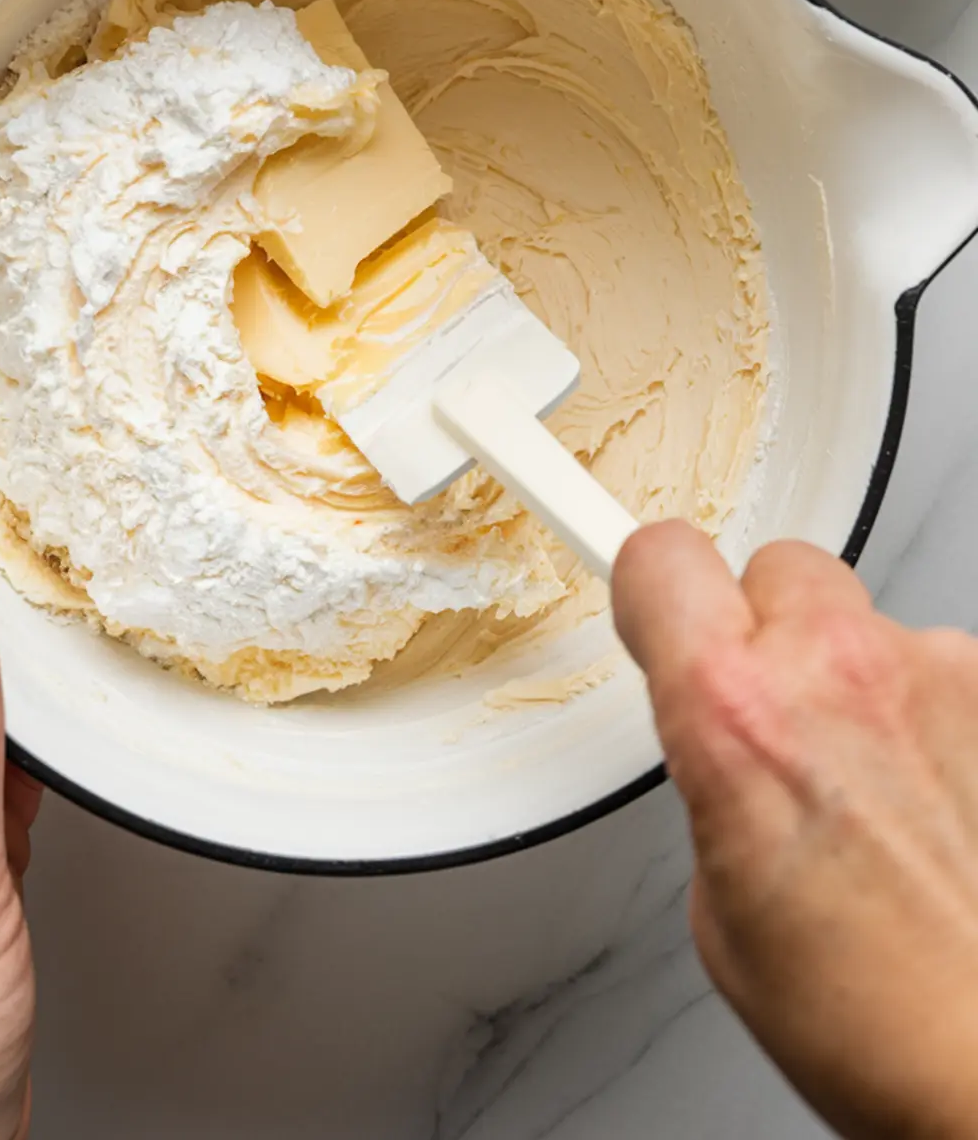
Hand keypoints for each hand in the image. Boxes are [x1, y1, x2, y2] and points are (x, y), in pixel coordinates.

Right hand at [613, 521, 977, 1139]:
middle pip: (774, 566)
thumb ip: (715, 778)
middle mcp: (836, 668)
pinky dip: (921, 716)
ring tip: (863, 790)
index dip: (650, 585)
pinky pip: (933, 668)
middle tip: (767, 713)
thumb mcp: (721, 903)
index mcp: (733, 713)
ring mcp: (932, 674)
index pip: (661, 556)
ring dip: (850, 678)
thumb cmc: (878, 1022)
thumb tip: (727, 746)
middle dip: (759, 627)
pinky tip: (922, 802)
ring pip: (860, 619)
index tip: (646, 595)